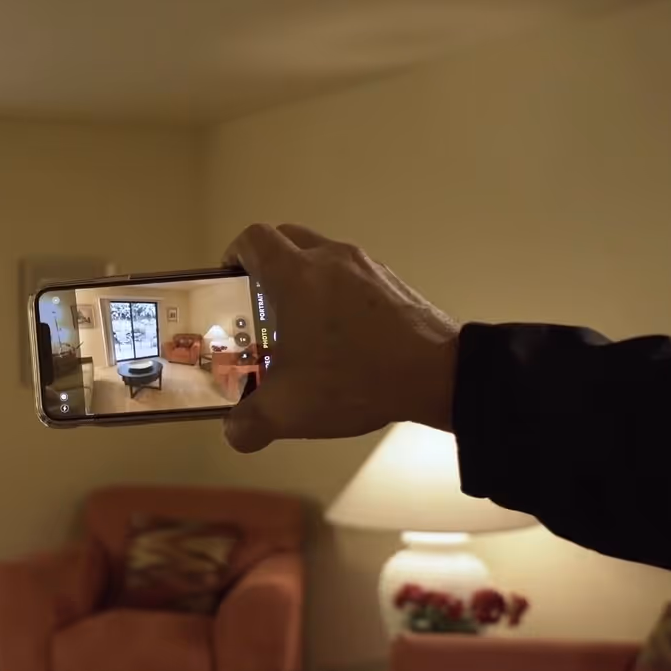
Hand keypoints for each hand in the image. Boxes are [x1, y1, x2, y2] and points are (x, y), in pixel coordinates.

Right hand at [221, 224, 460, 452]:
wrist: (439, 374)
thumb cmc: (354, 378)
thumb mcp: (289, 410)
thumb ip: (250, 422)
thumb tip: (234, 432)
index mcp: (295, 275)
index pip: (253, 239)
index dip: (234, 256)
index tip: (231, 283)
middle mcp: (330, 258)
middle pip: (287, 238)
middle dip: (268, 265)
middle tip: (262, 304)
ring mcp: (368, 266)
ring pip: (322, 256)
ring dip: (306, 280)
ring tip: (304, 327)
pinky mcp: (394, 282)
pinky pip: (353, 276)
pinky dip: (339, 294)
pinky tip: (344, 338)